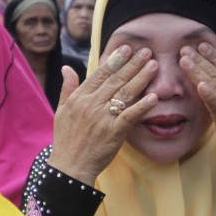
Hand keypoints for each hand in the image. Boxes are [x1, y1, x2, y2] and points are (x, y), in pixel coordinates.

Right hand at [48, 45, 157, 184]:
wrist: (69, 167)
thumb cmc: (65, 140)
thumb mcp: (61, 111)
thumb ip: (67, 88)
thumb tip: (67, 68)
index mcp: (80, 98)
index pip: (100, 74)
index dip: (115, 60)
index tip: (127, 48)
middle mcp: (91, 105)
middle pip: (116, 80)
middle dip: (133, 64)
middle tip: (147, 51)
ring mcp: (103, 118)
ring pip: (125, 93)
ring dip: (141, 78)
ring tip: (154, 66)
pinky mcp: (114, 133)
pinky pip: (130, 116)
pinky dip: (142, 107)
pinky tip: (154, 97)